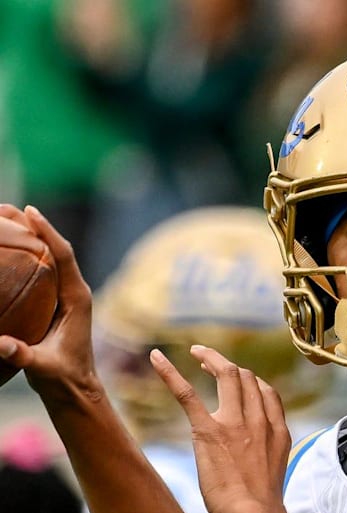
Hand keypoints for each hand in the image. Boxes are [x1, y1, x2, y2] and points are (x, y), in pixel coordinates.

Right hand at [0, 205, 96, 400]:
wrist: (75, 388)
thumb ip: (24, 355)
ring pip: (52, 259)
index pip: (65, 257)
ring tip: (10, 218)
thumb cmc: (63, 378)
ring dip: (33, 239)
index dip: (48, 233)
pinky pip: (45, 273)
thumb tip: (1, 345)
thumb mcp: (43, 367)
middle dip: (37, 228)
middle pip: (58, 250)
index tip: (32, 211)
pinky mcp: (57, 303)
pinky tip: (11, 250)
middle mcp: (75, 292)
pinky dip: (30, 257)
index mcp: (78, 298)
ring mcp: (67, 296)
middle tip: (12, 207)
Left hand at [151, 345, 290, 512]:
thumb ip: (269, 444)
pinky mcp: (207, 431)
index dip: (251, 379)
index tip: (238, 379)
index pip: (266, 390)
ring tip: (197, 352)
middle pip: (247, 377)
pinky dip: (170, 372)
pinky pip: (188, 394)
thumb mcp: (276, 465)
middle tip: (209, 360)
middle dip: (228, 365)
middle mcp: (257, 419)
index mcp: (276, 428)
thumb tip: (260, 442)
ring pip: (226, 375)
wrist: (252, 511)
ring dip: (210, 358)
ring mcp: (233, 422)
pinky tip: (157, 358)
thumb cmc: (261, 499)